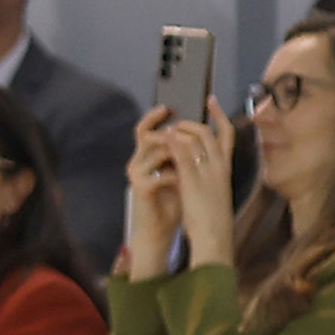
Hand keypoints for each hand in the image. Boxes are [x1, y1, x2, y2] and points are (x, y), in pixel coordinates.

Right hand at [123, 110, 195, 263]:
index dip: (155, 115)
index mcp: (148, 156)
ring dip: (174, 153)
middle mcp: (139, 161)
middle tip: (181, 131)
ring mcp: (137, 174)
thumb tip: (197, 132)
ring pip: (154, 151)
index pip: (145, 128)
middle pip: (146, 134)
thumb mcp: (181, 173)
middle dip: (168, 132)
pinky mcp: (140, 188)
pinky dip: (175, 176)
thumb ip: (183, 154)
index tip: (169, 106)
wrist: (159, 228)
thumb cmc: (172, 200)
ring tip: (187, 161)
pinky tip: (183, 181)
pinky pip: (159, 174)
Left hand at [169, 102, 243, 268]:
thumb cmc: (213, 218)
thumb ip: (211, 175)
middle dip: (191, 122)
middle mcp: (220, 167)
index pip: (227, 135)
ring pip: (195, 139)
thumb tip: (202, 164)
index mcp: (226, 169)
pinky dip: (174, 142)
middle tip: (177, 121)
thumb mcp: (215, 191)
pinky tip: (165, 136)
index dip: (219, 115)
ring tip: (167, 130)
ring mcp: (207, 172)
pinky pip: (184, 153)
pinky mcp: (193, 180)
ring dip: (179, 130)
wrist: (214, 237)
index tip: (210, 101)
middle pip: (208, 132)